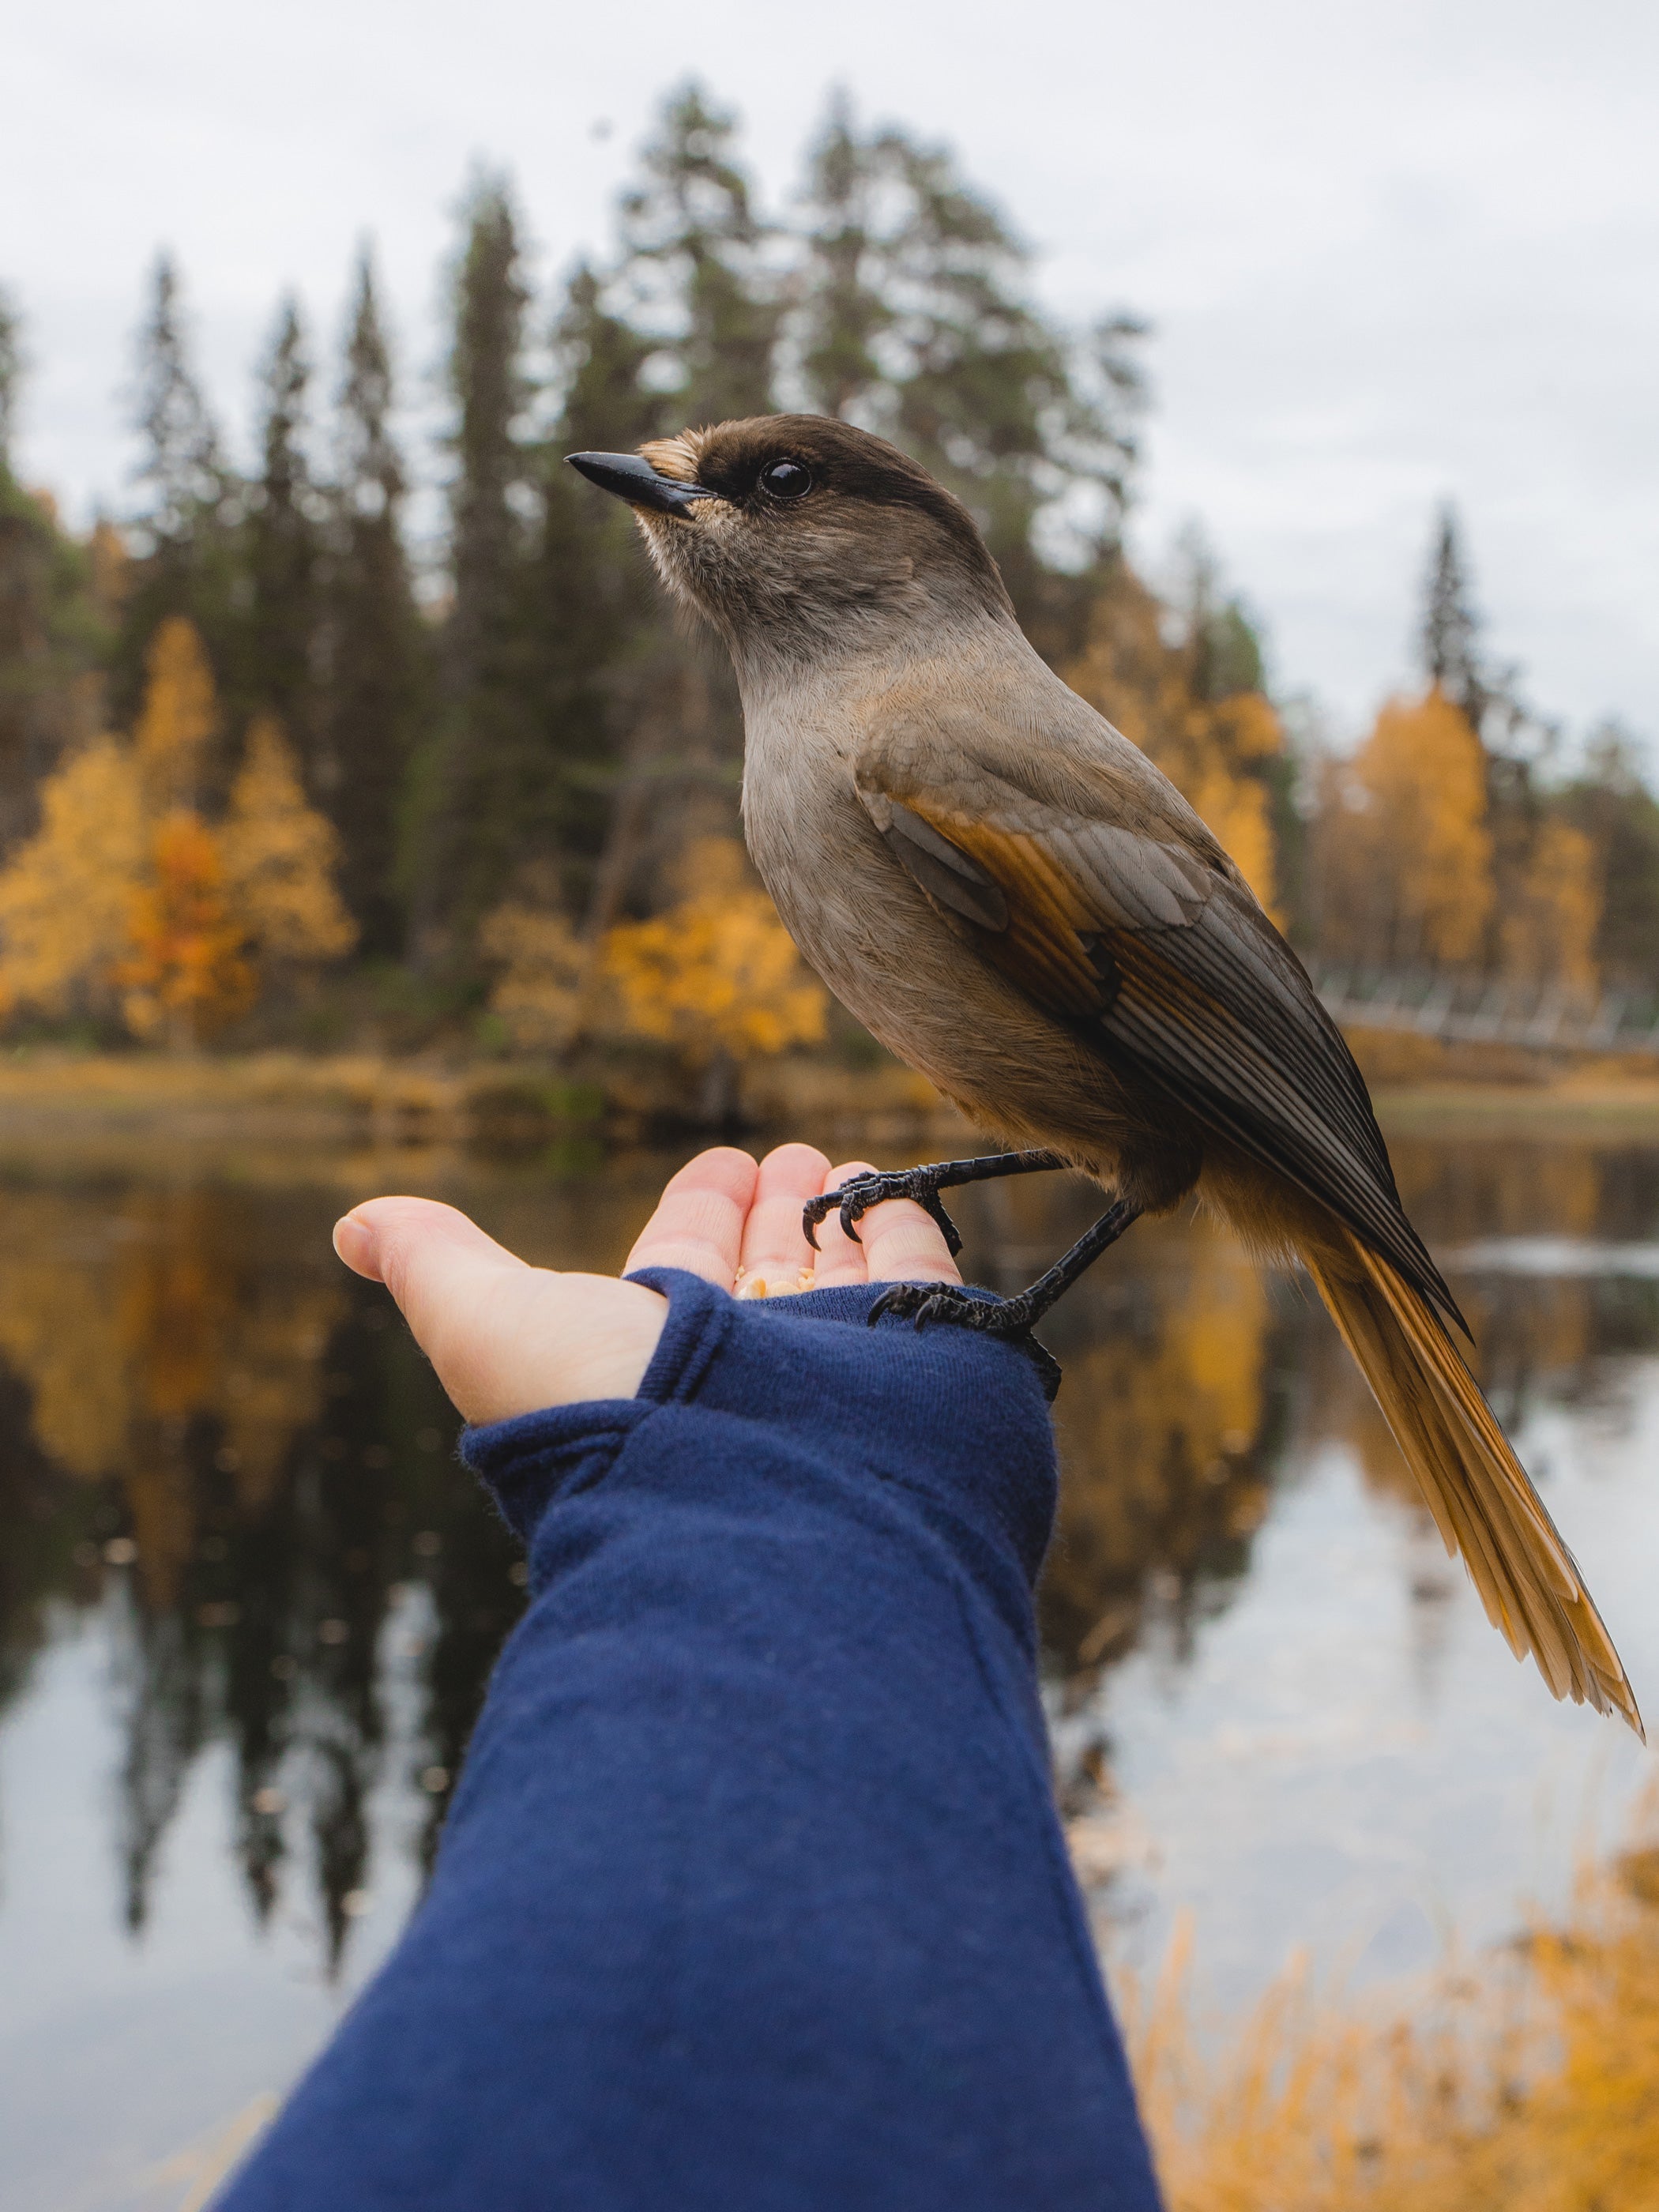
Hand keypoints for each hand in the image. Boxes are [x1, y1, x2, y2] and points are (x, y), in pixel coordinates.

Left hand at [332, 1144, 961, 1426]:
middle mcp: (751, 1362)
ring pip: (843, 1268)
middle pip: (767, 1266)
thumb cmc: (607, 1415)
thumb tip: (351, 1225)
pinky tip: (895, 1184)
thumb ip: (433, 1265)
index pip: (684, 1264)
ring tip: (846, 1163)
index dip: (700, 1211)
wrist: (751, 1504)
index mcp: (660, 1353)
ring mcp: (840, 1362)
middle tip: (791, 1154)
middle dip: (776, 1207)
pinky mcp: (924, 1353)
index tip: (722, 1160)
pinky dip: (905, 1221)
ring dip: (843, 1210)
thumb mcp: (489, 1324)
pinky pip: (918, 1269)